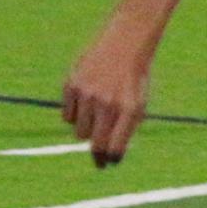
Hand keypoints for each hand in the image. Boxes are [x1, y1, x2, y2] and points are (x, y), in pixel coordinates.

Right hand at [61, 23, 151, 167]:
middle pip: (93, 144)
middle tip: (99, 160)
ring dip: (87, 130)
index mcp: (129, 109)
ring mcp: (87, 94)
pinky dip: (75, 115)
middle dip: (97, 155)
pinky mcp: (71, 85)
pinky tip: (86, 102)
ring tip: (98, 116)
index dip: (110, 160)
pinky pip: (67, 116)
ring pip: (79, 132)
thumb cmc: (134, 78)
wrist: (125, 43)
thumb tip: (110, 155)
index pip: (115, 147)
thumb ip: (126, 129)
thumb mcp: (139, 103)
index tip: (108, 164)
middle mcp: (107, 103)